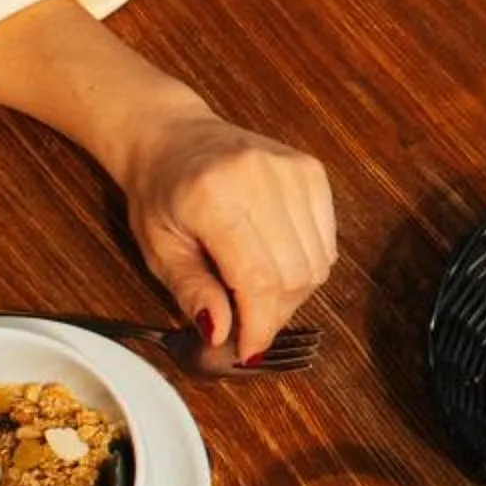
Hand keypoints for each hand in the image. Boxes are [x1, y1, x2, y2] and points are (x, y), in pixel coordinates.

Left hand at [116, 112, 337, 364]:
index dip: (260, 324)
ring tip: (259, 291)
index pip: (258, 278)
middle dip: (275, 312)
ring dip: (293, 292)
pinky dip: (307, 264)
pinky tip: (276, 261)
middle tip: (249, 323)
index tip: (250, 350)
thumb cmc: (159, 193)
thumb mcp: (158, 249)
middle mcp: (261, 178)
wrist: (171, 135)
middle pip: (294, 274)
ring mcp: (293, 171)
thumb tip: (223, 336)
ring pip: (318, 262)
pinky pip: (327, 239)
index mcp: (214, 197)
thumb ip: (193, 291)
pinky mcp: (312, 171)